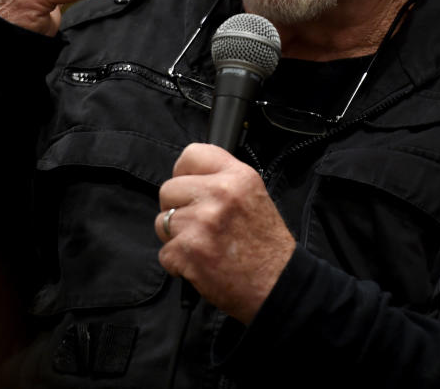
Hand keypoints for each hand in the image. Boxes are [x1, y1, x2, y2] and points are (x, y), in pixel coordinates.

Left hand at [155, 144, 296, 321]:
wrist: (277, 284)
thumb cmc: (266, 246)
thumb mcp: (255, 196)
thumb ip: (224, 182)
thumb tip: (189, 178)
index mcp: (238, 176)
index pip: (192, 154)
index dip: (184, 172)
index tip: (189, 187)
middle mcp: (220, 194)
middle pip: (169, 189)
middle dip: (177, 208)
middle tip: (199, 224)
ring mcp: (201, 222)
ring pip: (162, 221)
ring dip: (176, 237)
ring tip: (203, 245)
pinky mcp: (188, 251)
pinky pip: (164, 252)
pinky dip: (178, 263)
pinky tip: (201, 263)